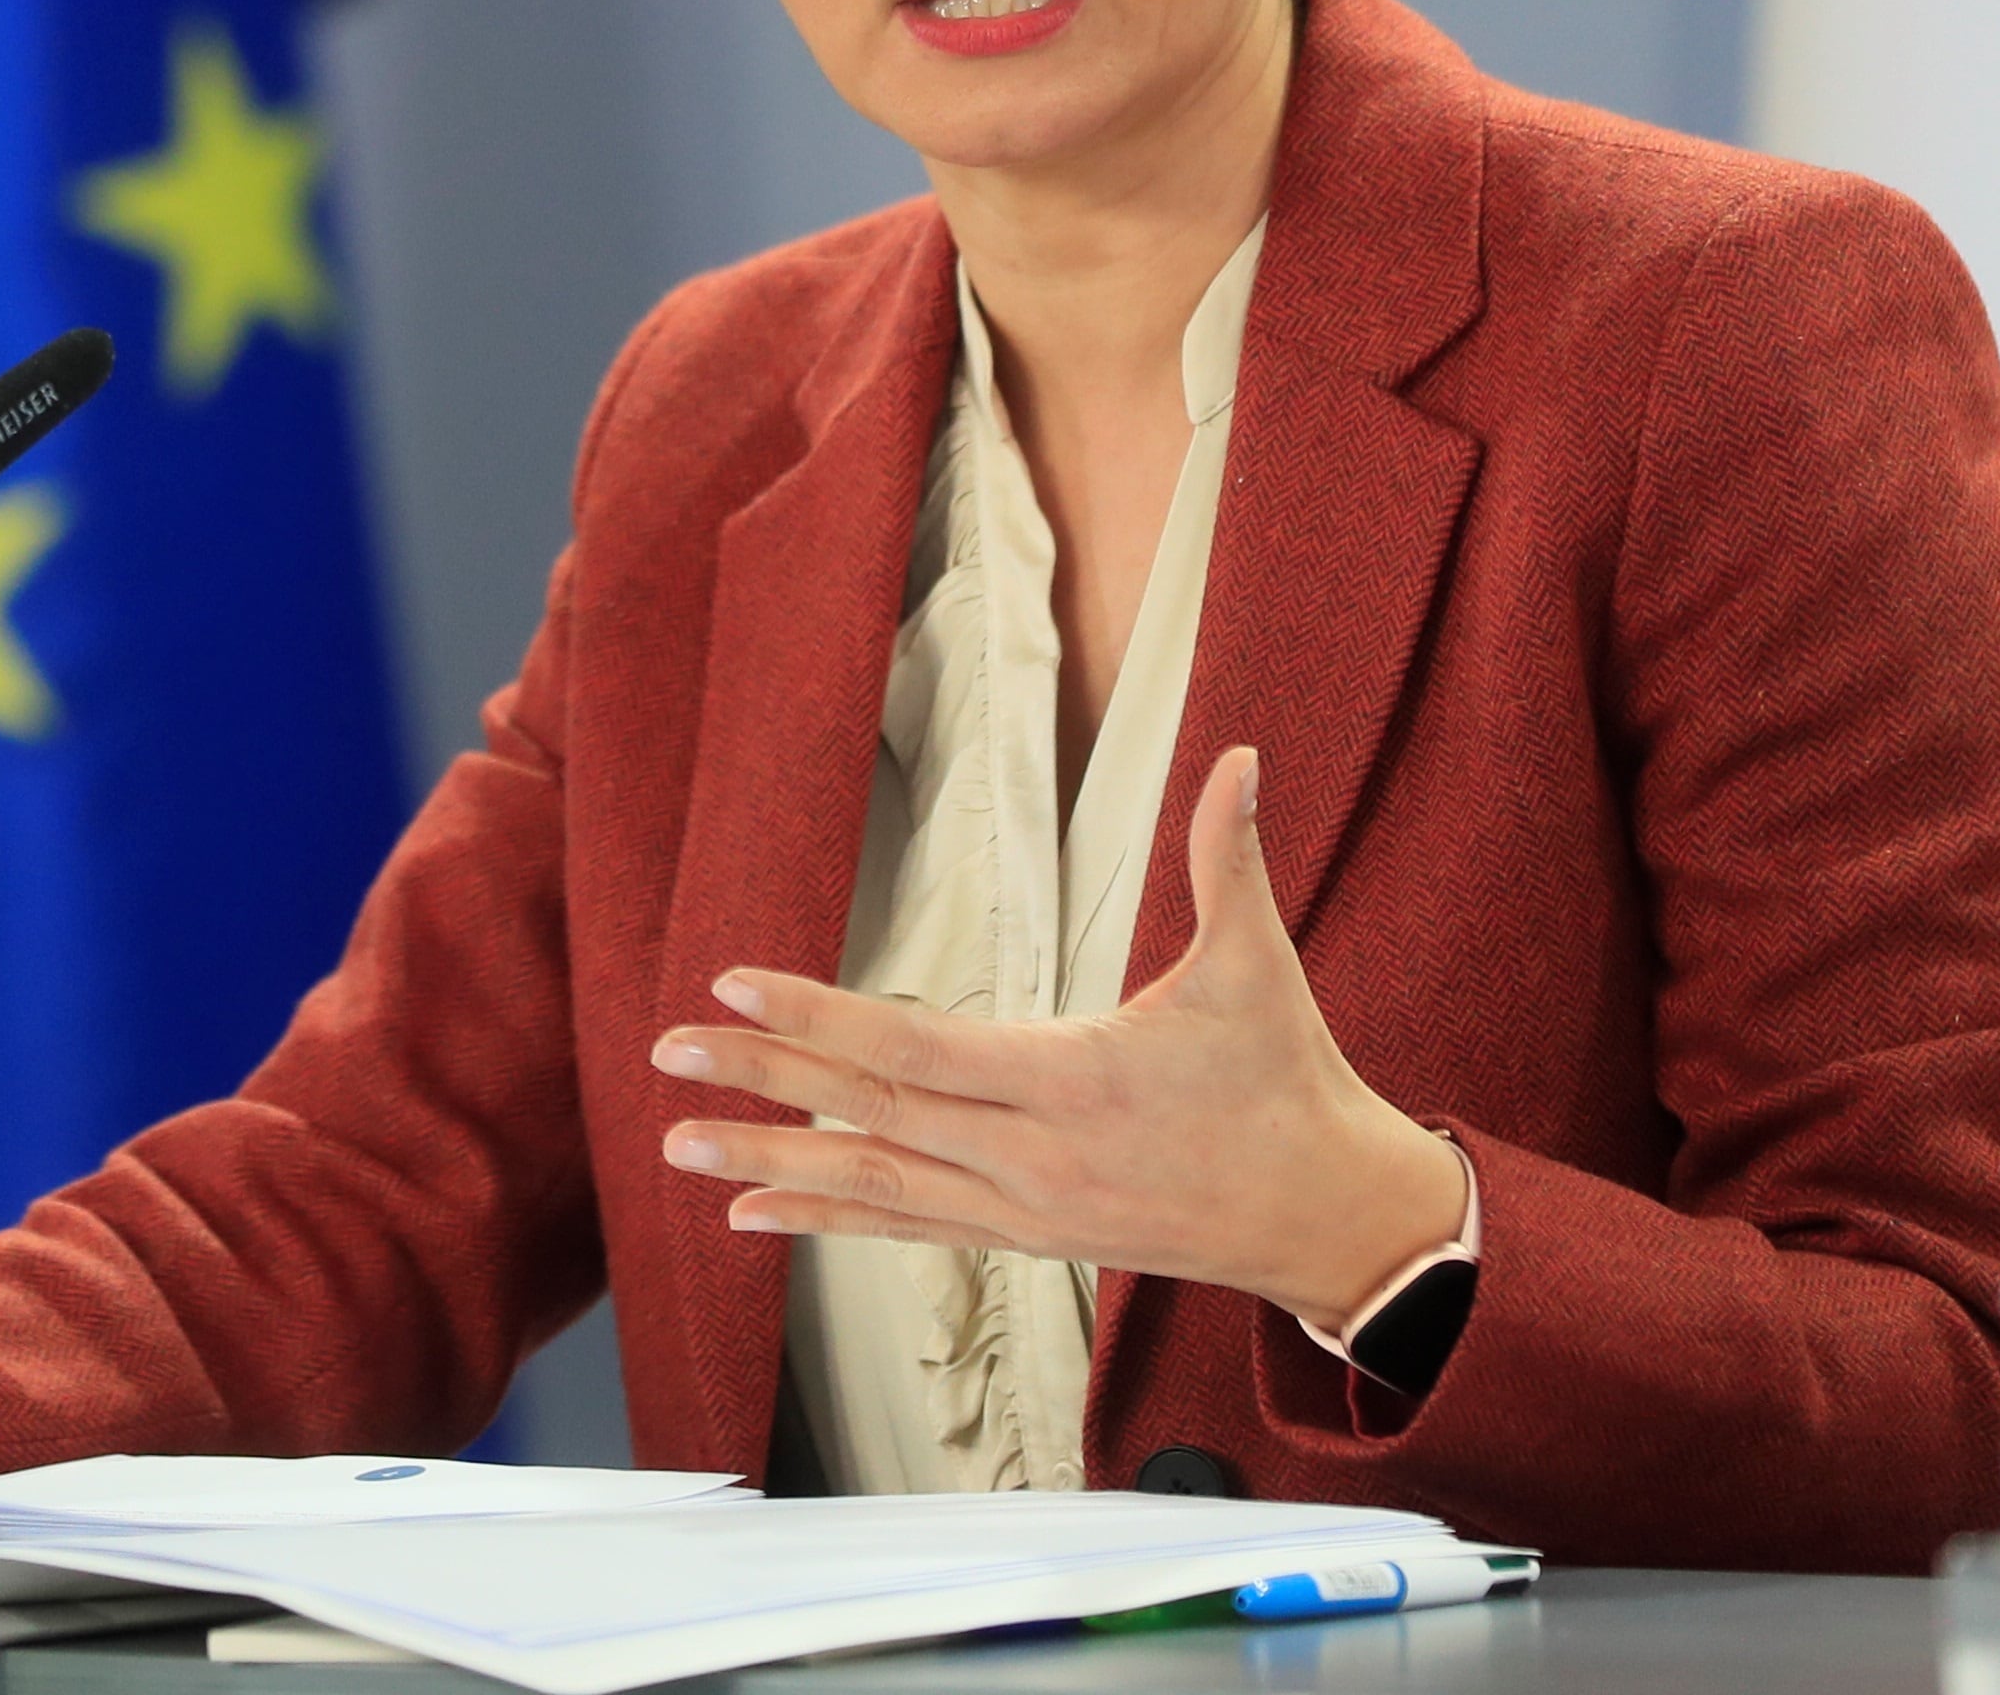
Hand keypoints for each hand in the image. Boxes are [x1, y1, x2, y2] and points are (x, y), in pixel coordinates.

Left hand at [649, 745, 1465, 1333]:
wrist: (1332, 1221)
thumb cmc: (1290, 1083)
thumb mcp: (1259, 967)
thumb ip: (1228, 858)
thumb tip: (1243, 756)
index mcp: (1072, 1080)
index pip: (915, 1048)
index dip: (820, 1020)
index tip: (733, 990)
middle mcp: (1031, 1159)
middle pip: (871, 1117)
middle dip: (763, 1085)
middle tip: (666, 1056)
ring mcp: (1024, 1213)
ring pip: (873, 1188)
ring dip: (770, 1164)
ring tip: (680, 1143)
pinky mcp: (1026, 1243)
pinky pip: (906, 1232)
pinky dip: (824, 1222)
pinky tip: (750, 1216)